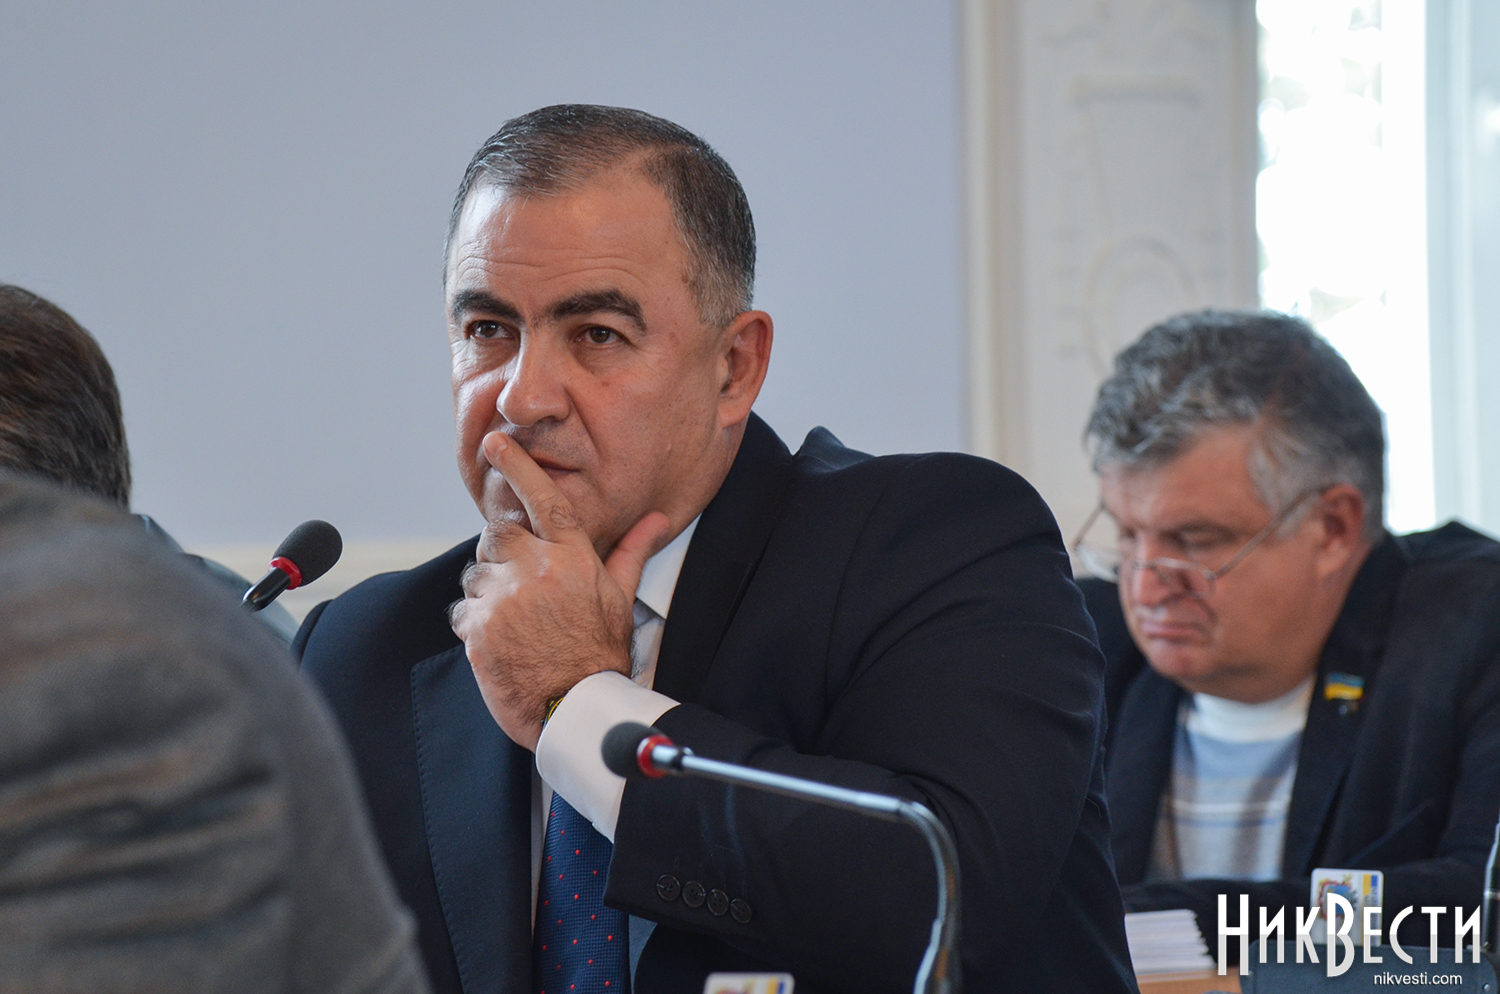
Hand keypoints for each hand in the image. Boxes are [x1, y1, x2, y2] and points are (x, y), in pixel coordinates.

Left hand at [449, 432, 672, 750]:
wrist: (575, 707)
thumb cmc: (600, 653)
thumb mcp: (621, 598)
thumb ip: (631, 550)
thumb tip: (658, 518)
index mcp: (573, 558)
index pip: (544, 499)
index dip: (518, 466)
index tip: (494, 442)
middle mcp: (537, 570)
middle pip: (497, 533)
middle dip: (500, 552)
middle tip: (517, 583)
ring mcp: (505, 599)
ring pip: (476, 574)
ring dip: (487, 592)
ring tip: (513, 621)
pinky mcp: (479, 628)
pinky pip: (462, 610)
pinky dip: (473, 625)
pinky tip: (499, 642)